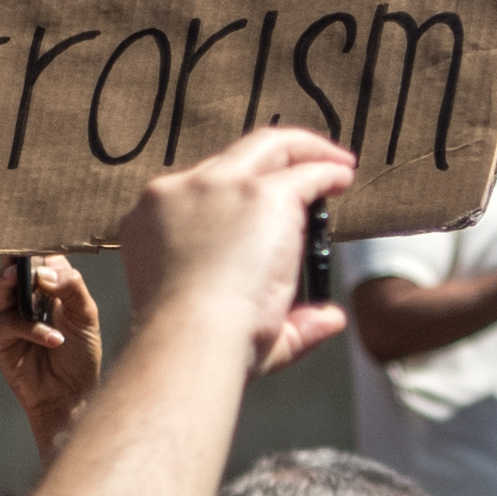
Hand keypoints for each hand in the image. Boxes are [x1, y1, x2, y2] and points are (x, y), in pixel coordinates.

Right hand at [0, 253, 105, 451]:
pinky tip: (53, 338)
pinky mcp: (3, 338)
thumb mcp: (86, 318)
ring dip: (10, 280)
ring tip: (17, 275)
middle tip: (20, 247)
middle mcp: (31, 297)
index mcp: (54, 287)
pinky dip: (30, 328)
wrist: (71, 396)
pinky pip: (7, 323)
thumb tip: (44, 272)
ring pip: (4, 287)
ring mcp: (14, 315)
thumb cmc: (82, 356)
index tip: (44, 234)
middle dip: (18, 255)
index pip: (46, 257)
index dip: (44, 248)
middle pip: (18, 267)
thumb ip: (71, 289)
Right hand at [116, 128, 357, 376]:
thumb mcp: (224, 322)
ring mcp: (221, 188)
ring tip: (333, 165)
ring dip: (305, 153)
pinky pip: (304, 173)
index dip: (234, 191)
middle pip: (234, 158)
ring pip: (269, 149)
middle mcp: (182, 191)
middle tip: (304, 169)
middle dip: (272, 159)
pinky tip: (343, 177)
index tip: (260, 202)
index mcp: (153, 218)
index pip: (199, 190)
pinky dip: (327, 171)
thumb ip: (283, 319)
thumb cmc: (198, 346)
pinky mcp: (262, 194)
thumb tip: (331, 318)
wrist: (189, 340)